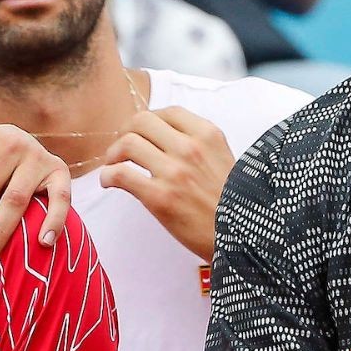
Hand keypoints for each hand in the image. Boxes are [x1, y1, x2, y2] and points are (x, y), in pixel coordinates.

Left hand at [100, 105, 236, 259]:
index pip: (168, 112)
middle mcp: (191, 148)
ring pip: (127, 143)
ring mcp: (174, 171)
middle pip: (142, 121)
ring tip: (114, 165)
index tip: (143, 133)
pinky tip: (110, 182)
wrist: (243, 238)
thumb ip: (199, 145)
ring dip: (113, 153)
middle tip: (122, 148)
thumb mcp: (224, 160)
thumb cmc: (232, 204)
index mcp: (208, 135)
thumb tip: (165, 139)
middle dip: (126, 132)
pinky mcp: (160, 197)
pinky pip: (120, 174)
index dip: (149, 120)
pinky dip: (108, 176)